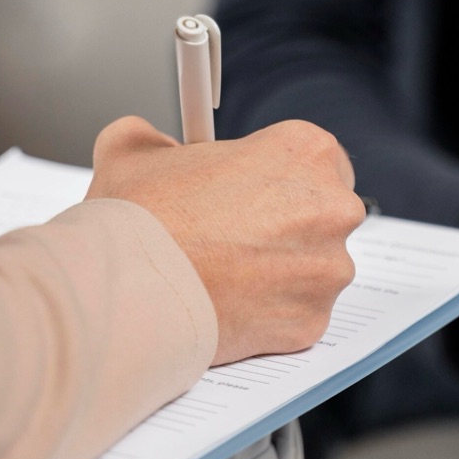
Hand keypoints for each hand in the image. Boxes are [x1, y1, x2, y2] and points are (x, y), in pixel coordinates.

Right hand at [85, 116, 366, 364]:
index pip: (322, 161)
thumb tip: (156, 146)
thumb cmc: (137, 222)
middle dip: (289, 229)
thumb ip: (157, 138)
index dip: (285, 179)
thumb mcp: (134, 150)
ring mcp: (328, 269)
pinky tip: (231, 306)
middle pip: (325, 217)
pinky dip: (271, 315)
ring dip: (282, 273)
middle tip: (238, 238)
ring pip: (315, 270)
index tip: (261, 193)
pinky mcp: (313, 320)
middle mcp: (333, 208)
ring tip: (227, 276)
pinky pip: (299, 315)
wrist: (125, 291)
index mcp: (305, 151)